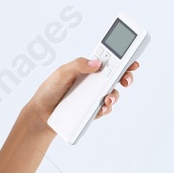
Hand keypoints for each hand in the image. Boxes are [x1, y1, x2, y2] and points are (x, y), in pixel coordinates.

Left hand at [26, 56, 140, 121]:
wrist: (41, 113)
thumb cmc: (50, 90)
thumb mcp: (62, 72)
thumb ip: (78, 65)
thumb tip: (96, 63)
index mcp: (88, 69)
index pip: (109, 61)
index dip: (123, 59)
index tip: (132, 60)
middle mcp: (94, 82)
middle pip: (116, 77)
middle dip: (126, 76)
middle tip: (127, 79)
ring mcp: (94, 96)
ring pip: (113, 93)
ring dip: (115, 95)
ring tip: (108, 98)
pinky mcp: (92, 110)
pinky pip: (105, 109)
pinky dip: (106, 108)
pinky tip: (101, 107)